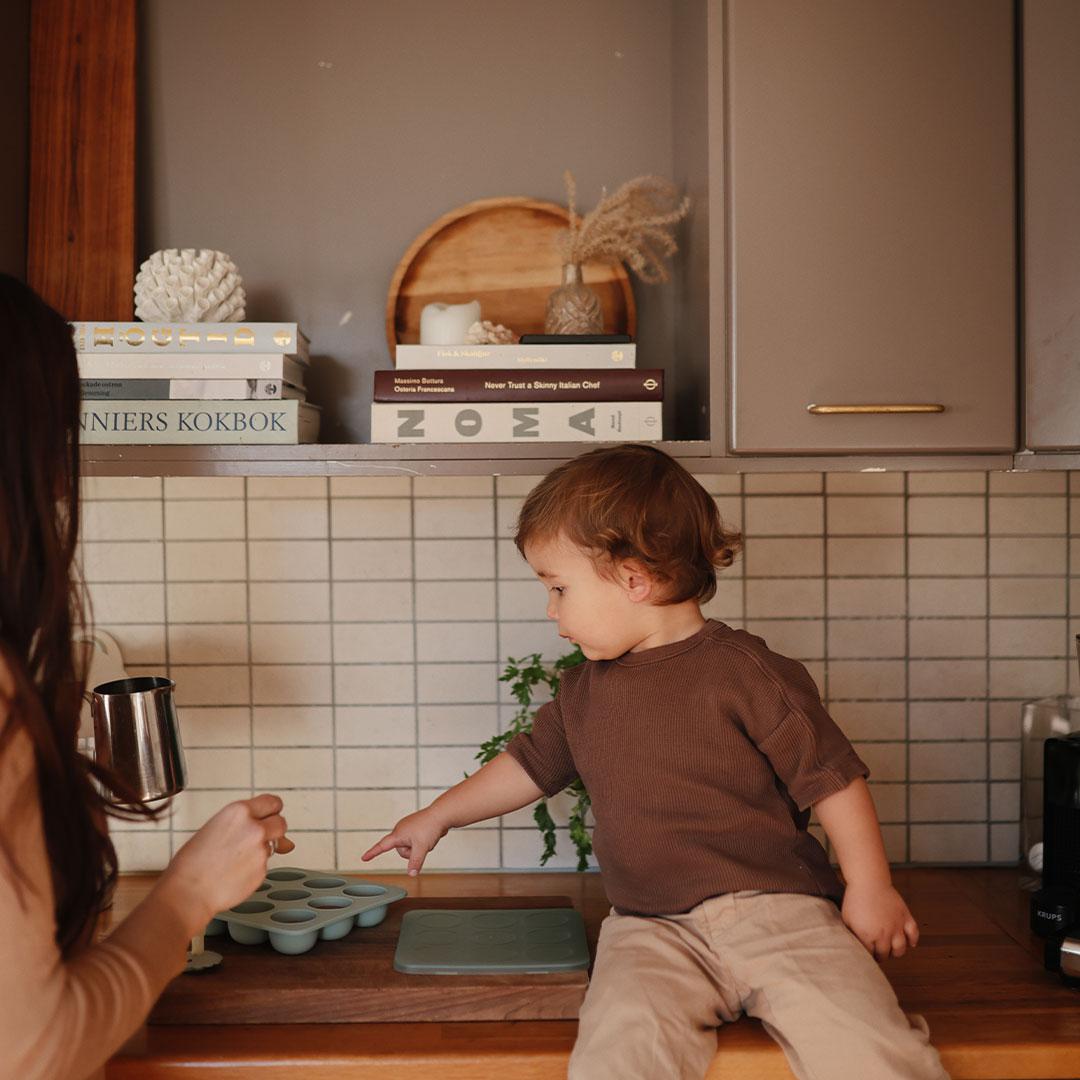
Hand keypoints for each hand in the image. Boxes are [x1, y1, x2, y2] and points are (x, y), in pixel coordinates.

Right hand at [161, 793, 293, 929]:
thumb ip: (247, 826)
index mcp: (239, 811)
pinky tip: (236, 872)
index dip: (271, 811)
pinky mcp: (262, 870)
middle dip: (273, 831)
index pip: (272, 802)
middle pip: (281, 823)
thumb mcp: (215, 830)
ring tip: (237, 859)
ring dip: (262, 850)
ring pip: (273, 846)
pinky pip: (265, 865)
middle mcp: (254, 828)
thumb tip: (283, 840)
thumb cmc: (192, 863)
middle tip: (258, 839)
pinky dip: (255, 868)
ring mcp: (260, 850)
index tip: (270, 816)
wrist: (188, 892)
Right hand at [361, 808, 447, 874]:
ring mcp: (407, 828)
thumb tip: (411, 874)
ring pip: (409, 847)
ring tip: (427, 838)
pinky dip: (421, 843)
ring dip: (418, 848)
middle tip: (422, 845)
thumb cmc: (430, 827)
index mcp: (398, 833)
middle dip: (411, 852)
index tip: (364, 858)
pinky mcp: (414, 828)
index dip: (372, 853)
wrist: (441, 814)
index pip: (382, 846)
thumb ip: (415, 862)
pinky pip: (415, 842)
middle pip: (400, 851)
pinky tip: (429, 836)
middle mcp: (400, 829)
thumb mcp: (422, 848)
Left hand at [841, 881, 918, 959]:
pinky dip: (913, 940)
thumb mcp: (847, 919)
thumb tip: (854, 945)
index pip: (870, 954)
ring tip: (890, 949)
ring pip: (900, 949)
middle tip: (878, 954)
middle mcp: (884, 934)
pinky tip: (909, 942)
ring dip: (895, 952)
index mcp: (867, 936)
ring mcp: (896, 926)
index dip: (867, 955)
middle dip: (881, 956)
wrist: (868, 881)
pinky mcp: (905, 917)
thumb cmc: (855, 899)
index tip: (866, 955)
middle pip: (885, 954)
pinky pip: (913, 934)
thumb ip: (852, 935)